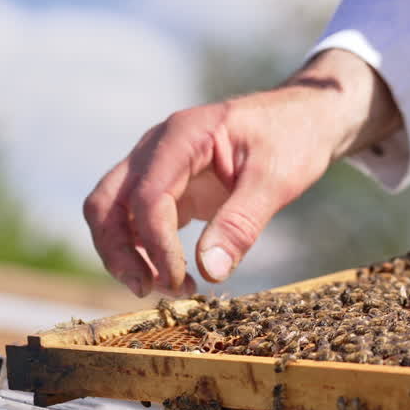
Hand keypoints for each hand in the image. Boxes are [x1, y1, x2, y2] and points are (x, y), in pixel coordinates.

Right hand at [84, 49, 399, 295]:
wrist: (303, 118)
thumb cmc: (292, 139)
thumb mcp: (277, 180)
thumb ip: (242, 223)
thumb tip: (210, 272)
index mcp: (183, 135)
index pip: (146, 196)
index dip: (156, 244)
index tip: (180, 279)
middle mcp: (157, 147)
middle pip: (106, 203)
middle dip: (118, 252)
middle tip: (148, 291)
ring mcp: (157, 166)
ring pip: (113, 214)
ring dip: (127, 255)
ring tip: (166, 289)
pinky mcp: (169, 186)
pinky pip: (137, 221)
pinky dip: (145, 250)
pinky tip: (174, 276)